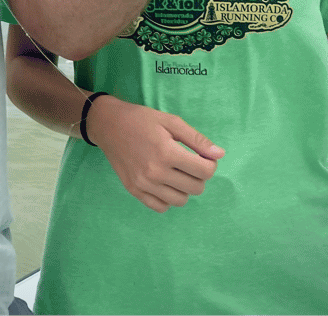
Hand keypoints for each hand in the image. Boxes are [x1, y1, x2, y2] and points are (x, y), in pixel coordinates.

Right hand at [87, 95, 223, 211]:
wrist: (108, 124)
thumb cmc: (141, 119)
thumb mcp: (170, 121)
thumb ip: (196, 139)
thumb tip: (219, 155)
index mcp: (167, 152)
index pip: (205, 171)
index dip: (209, 164)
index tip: (202, 156)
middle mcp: (156, 172)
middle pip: (196, 188)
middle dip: (198, 175)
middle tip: (188, 162)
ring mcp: (144, 184)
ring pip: (181, 200)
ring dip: (184, 187)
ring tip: (175, 172)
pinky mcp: (134, 191)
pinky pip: (161, 207)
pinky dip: (167, 198)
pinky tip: (164, 182)